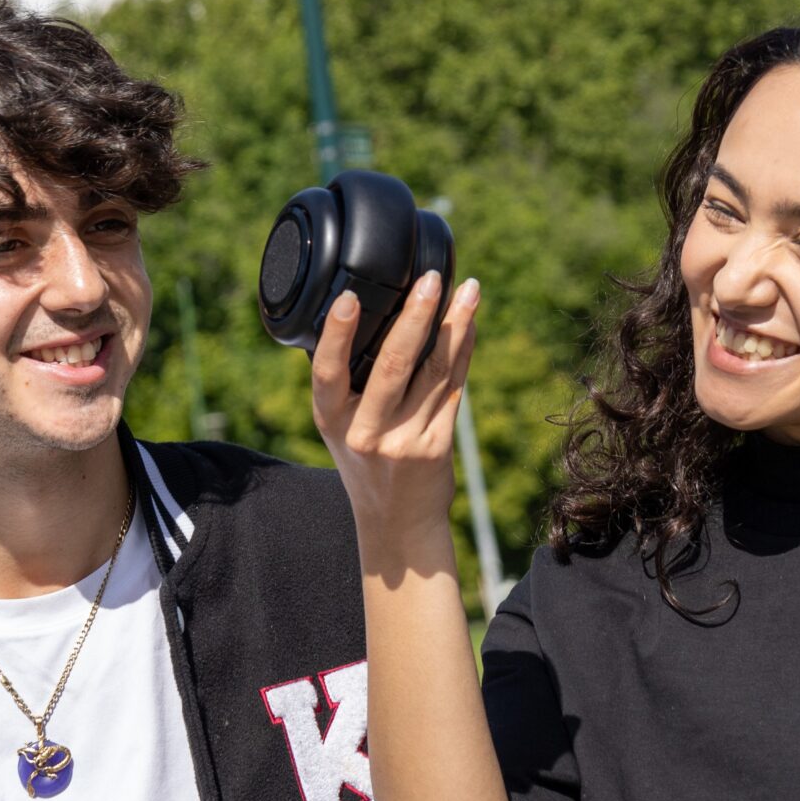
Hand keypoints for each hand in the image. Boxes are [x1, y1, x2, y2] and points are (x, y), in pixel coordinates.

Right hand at [309, 272, 480, 552]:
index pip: (328, 372)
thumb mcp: (342, 426)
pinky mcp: (438, 445)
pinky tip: (471, 324)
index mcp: (332, 419)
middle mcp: (366, 432)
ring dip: (455, 326)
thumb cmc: (366, 461)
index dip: (337, 335)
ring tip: (468, 289)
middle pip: (392, 365)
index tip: (349, 297)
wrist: (396, 521)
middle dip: (415, 317)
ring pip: (434, 371)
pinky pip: (454, 387)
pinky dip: (464, 351)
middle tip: (431, 279)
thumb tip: (367, 314)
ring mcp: (405, 440)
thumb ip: (349, 382)